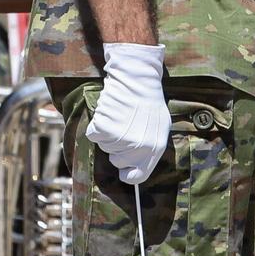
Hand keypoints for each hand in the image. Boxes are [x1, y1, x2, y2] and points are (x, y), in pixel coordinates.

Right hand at [87, 42, 169, 183]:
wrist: (137, 79)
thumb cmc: (148, 101)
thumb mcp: (160, 127)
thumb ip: (150, 148)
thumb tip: (136, 167)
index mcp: (155, 149)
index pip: (137, 176)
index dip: (127, 174)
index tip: (123, 170)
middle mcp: (139, 148)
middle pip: (117, 161)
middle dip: (117, 147)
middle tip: (123, 127)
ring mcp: (121, 140)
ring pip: (105, 147)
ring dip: (108, 133)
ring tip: (119, 116)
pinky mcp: (105, 129)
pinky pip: (94, 135)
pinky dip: (97, 125)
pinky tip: (109, 113)